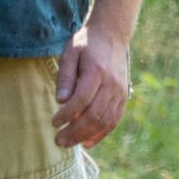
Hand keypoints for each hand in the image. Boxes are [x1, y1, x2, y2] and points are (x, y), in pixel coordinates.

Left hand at [54, 25, 132, 149]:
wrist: (112, 34)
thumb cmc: (86, 44)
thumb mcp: (70, 53)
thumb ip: (65, 76)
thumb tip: (60, 101)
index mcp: (97, 71)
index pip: (81, 99)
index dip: (67, 114)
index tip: (54, 122)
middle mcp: (112, 83)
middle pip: (94, 115)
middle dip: (74, 131)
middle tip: (58, 141)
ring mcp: (120, 91)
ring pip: (105, 121)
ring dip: (86, 136)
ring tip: (68, 143)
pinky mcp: (124, 97)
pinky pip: (114, 120)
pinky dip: (101, 134)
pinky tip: (87, 142)